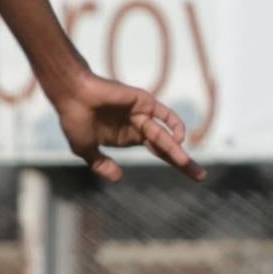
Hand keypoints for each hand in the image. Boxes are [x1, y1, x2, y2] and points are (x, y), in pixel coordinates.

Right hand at [50, 71, 206, 182]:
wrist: (71, 95)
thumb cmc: (74, 119)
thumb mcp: (84, 148)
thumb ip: (100, 164)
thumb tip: (119, 178)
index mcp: (128, 137)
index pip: (158, 152)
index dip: (173, 162)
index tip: (190, 177)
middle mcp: (139, 126)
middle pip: (167, 147)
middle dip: (183, 162)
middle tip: (201, 177)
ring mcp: (142, 114)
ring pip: (164, 135)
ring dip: (174, 150)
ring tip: (184, 163)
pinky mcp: (144, 102)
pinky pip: (164, 115)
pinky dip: (173, 124)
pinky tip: (177, 139)